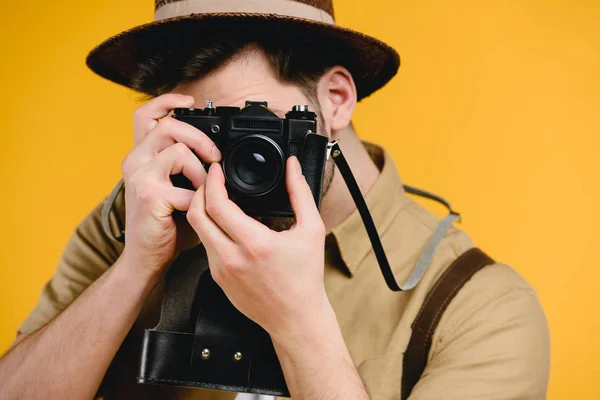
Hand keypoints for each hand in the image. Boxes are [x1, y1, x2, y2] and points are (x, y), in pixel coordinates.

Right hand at [120, 94, 220, 278]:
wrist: (146, 257)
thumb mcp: (175, 187)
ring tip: (203, 189)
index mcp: (142, 156)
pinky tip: (195, 208)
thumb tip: (218, 155)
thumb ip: (188, 168)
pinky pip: (186, 186)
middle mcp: (136, 161)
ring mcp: (140, 177)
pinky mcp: (149, 195)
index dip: (167, 101)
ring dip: (201, 170)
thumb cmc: (164, 224)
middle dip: (201, 139)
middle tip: (215, 157)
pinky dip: (199, 198)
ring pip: (179, 151)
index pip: (146, 114)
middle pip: (169, 126)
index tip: (190, 101)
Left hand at [186, 157, 328, 336]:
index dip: (212, 181)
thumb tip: (293, 166)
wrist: (296, 318)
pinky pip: (207, 247)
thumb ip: (300, 193)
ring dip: (203, 210)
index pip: (216, 204)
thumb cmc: (305, 278)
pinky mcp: (218, 279)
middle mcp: (232, 258)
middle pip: (196, 215)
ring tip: (218, 198)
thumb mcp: (311, 230)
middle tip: (211, 179)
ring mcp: (221, 271)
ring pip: (199, 231)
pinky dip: (211, 230)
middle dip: (200, 190)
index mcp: (254, 243)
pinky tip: (225, 224)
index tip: (217, 169)